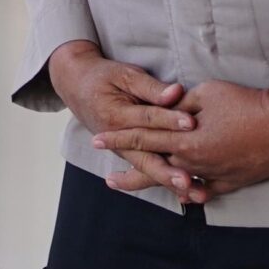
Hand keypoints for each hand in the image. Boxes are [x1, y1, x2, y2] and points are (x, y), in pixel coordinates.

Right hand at [46, 41, 201, 201]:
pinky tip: (185, 194)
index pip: (147, 118)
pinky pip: (147, 170)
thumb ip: (150, 86)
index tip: (192, 123)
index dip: (170, 119)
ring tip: (190, 193)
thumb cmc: (104, 78)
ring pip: (147, 169)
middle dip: (167, 171)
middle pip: (145, 157)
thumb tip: (176, 92)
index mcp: (115, 114)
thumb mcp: (124, 74)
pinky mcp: (128, 154)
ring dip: (169, 183)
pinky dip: (165, 182)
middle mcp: (117, 138)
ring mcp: (122, 149)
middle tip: (186, 181)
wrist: (76, 86)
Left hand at [92, 79, 268, 199]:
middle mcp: (195, 163)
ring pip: (179, 182)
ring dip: (159, 183)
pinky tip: (184, 195)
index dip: (118, 139)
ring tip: (147, 192)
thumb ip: (181, 104)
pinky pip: (207, 190)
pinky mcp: (233, 182)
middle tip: (108, 180)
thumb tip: (166, 108)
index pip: (143, 138)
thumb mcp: (208, 93)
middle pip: (155, 168)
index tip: (96, 141)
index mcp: (184, 140)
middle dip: (130, 173)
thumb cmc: (247, 104)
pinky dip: (193, 191)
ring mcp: (214, 175)